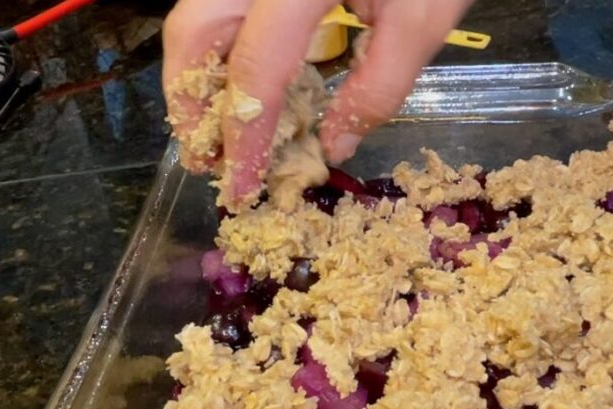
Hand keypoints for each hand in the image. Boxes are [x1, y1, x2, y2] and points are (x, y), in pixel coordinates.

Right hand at [162, 0, 475, 203]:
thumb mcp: (422, 21)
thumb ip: (378, 86)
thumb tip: (334, 146)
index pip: (255, 69)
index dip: (244, 136)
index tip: (242, 186)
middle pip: (192, 31)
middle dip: (190, 103)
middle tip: (208, 160)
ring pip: (194, 14)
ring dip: (196, 76)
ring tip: (217, 131)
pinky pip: (216, 3)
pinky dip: (217, 48)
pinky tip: (236, 85)